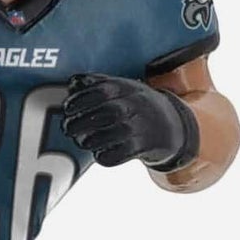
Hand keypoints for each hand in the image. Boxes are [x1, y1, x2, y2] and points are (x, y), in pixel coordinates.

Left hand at [60, 73, 199, 169]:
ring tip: (82, 141)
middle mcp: (134, 106)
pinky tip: (100, 152)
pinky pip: (118, 155)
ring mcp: (140, 127)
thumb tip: (73, 82)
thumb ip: (96, 83)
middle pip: (105, 112)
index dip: (81, 99)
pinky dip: (104, 156)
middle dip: (80, 121)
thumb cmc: (137, 104)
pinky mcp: (143, 147)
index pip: (101, 91)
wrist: (171, 125)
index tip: (68, 108)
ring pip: (111, 135)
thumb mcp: (122, 87)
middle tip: (68, 128)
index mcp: (127, 88)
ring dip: (90, 140)